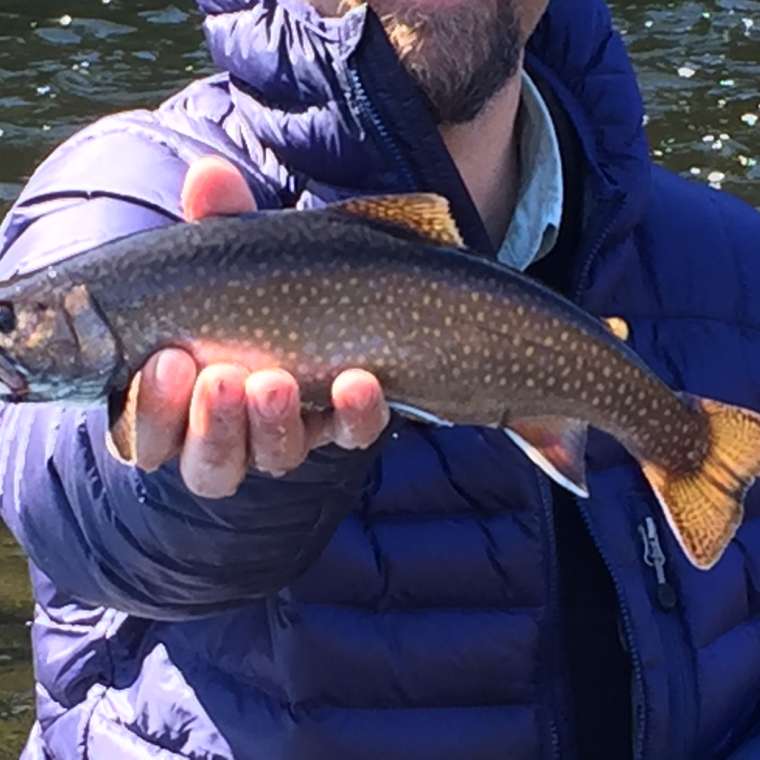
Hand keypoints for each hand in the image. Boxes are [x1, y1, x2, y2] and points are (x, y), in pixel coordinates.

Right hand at [130, 156, 389, 496]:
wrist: (344, 297)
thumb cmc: (259, 285)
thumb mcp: (235, 254)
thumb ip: (218, 224)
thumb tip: (209, 176)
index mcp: (183, 403)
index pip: (151, 436)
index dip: (151, 410)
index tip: (165, 359)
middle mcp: (235, 432)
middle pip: (210, 463)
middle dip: (211, 425)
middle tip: (219, 376)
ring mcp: (292, 432)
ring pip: (274, 457)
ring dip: (273, 423)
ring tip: (276, 379)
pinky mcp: (345, 424)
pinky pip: (350, 435)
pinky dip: (355, 414)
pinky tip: (359, 380)